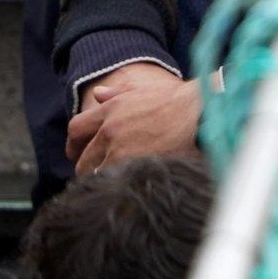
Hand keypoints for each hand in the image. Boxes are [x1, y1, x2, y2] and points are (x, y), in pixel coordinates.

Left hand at [65, 73, 199, 174]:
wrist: (202, 110)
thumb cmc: (180, 101)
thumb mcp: (143, 91)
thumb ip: (116, 94)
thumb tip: (97, 93)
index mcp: (110, 109)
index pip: (75, 130)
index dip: (74, 146)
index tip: (80, 154)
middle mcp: (110, 129)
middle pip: (84, 159)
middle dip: (90, 168)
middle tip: (101, 175)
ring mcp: (121, 148)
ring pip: (98, 174)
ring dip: (105, 180)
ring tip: (118, 184)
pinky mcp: (135, 164)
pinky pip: (116, 182)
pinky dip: (120, 186)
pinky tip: (130, 187)